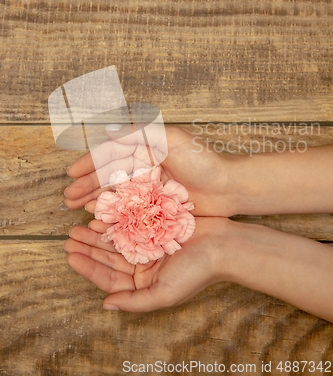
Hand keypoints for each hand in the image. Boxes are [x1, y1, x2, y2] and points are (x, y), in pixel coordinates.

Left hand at [63, 217, 234, 311]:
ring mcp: (150, 246)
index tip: (70, 256)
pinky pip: (131, 223)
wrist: (224, 245)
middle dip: (89, 248)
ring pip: (117, 240)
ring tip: (79, 225)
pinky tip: (103, 215)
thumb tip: (107, 306)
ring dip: (98, 234)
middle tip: (69, 238)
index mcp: (145, 284)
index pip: (110, 279)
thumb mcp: (165, 293)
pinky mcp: (156, 227)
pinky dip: (117, 220)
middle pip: (110, 258)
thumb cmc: (198, 272)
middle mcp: (145, 266)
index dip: (89, 268)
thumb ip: (135, 302)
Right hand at [64, 126, 241, 216]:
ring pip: (117, 193)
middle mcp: (145, 165)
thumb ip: (140, 132)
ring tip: (77, 208)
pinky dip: (114, 212)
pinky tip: (101, 218)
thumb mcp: (171, 139)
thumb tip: (108, 130)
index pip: (111, 154)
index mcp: (146, 147)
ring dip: (96, 199)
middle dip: (87, 185)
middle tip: (67, 198)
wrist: (230, 187)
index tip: (71, 173)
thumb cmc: (203, 159)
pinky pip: (130, 208)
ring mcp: (150, 186)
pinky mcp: (158, 204)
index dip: (90, 163)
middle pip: (109, 175)